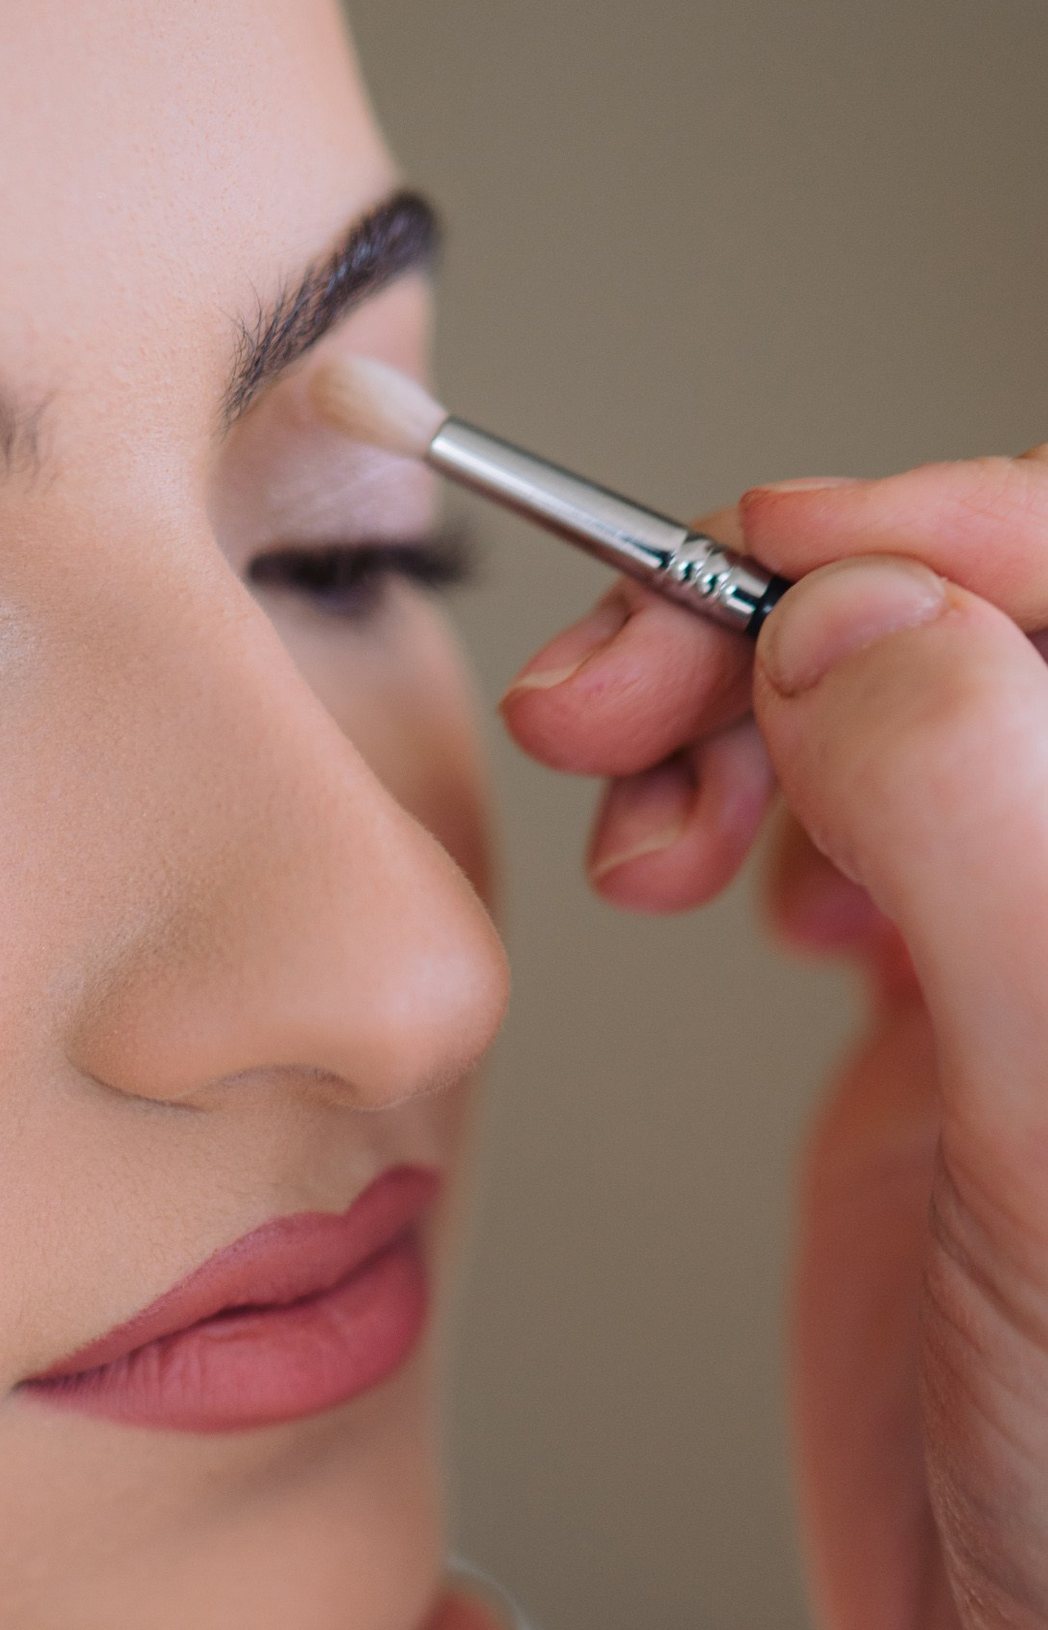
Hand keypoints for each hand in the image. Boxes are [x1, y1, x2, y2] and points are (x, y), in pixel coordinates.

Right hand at [501, 451, 1047, 1629]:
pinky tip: (691, 879)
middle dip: (787, 622)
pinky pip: (834, 865)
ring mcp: (1030, 991)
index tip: (756, 576)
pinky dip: (741, 822)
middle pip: (970, 642)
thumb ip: (991, 858)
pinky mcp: (928, 1086)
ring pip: (886, 729)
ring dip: (743, 711)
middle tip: (622, 703)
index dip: (934, 544)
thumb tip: (863, 627)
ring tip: (640, 813)